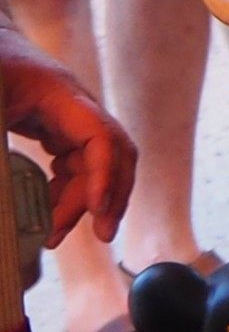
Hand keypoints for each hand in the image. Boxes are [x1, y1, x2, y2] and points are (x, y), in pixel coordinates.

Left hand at [0, 48, 134, 246]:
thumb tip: (1, 202)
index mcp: (62, 95)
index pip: (102, 138)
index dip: (104, 177)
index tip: (96, 212)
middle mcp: (76, 108)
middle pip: (113, 154)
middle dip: (110, 195)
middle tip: (99, 234)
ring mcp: (69, 118)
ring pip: (95, 164)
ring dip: (84, 200)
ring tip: (54, 235)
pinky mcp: (56, 128)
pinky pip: (75, 164)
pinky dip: (67, 191)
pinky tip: (49, 211)